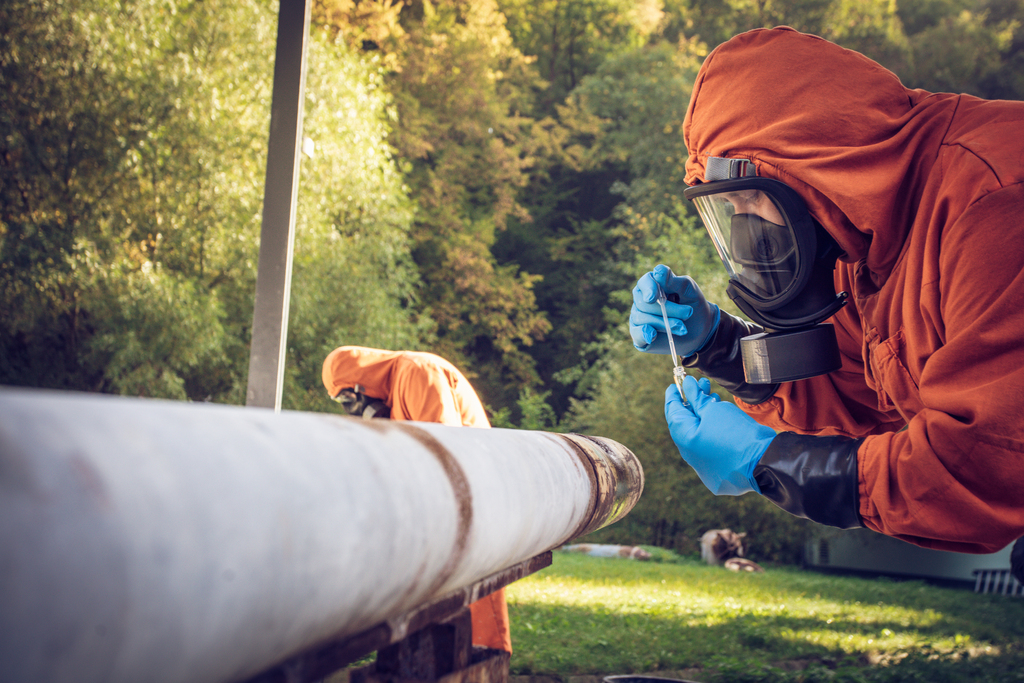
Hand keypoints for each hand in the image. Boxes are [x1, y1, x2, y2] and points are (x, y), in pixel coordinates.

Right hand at [629, 264, 719, 356]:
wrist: (700, 330)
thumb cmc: (693, 305)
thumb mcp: (689, 292)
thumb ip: (674, 281)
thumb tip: (658, 271)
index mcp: (652, 284)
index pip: (645, 282)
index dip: (648, 289)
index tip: (653, 297)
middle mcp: (641, 299)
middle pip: (644, 303)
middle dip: (667, 310)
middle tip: (688, 313)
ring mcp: (639, 317)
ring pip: (642, 318)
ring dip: (664, 324)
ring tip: (683, 328)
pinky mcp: (640, 334)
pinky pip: (636, 334)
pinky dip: (644, 334)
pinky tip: (652, 336)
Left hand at [665, 375, 775, 495]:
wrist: (765, 462)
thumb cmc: (738, 434)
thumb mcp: (715, 409)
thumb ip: (696, 397)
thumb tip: (686, 385)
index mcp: (685, 440)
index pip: (673, 413)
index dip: (673, 396)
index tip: (675, 384)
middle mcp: (690, 456)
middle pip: (686, 423)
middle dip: (693, 402)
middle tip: (700, 385)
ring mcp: (703, 467)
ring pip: (698, 435)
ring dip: (703, 415)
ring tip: (713, 397)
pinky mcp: (717, 472)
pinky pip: (709, 447)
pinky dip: (711, 431)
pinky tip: (720, 418)